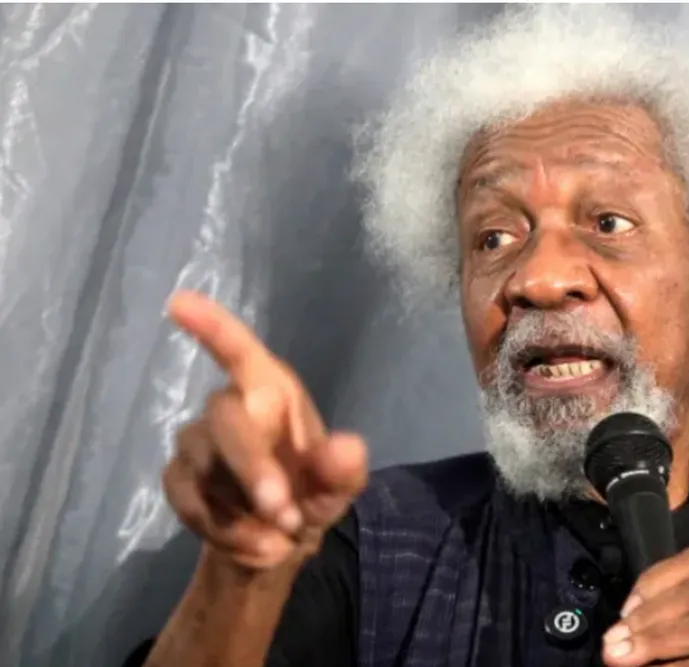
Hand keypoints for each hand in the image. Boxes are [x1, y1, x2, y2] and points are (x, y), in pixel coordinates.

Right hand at [162, 290, 367, 569]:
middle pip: (224, 419)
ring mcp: (198, 442)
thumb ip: (344, 471)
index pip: (240, 352)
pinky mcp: (178, 478)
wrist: (275, 545)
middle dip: (252, 468)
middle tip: (285, 515)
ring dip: (241, 512)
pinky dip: (220, 530)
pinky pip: (186, 499)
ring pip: (203, 466)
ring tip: (279, 540)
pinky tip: (253, 546)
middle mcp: (231, 408)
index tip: (178, 302)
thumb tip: (348, 447)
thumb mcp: (338, 490)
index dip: (211, 326)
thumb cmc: (311, 495)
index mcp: (273, 394)